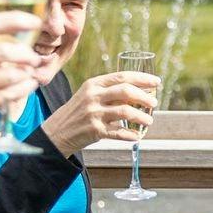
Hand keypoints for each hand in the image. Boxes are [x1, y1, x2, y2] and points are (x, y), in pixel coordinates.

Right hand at [0, 14, 42, 175]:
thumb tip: (6, 37)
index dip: (16, 20)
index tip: (35, 21)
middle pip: (3, 51)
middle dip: (26, 54)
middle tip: (35, 58)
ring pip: (9, 74)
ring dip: (26, 73)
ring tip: (31, 74)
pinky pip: (8, 94)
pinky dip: (23, 89)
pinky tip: (29, 86)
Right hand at [41, 71, 160, 155]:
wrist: (56, 132)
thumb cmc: (78, 112)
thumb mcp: (89, 95)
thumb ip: (109, 92)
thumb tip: (139, 92)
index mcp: (93, 84)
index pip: (122, 76)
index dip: (142, 78)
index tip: (156, 82)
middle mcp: (93, 97)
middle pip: (126, 91)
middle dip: (144, 97)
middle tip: (154, 103)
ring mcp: (94, 114)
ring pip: (125, 112)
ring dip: (142, 117)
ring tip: (149, 121)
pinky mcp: (95, 131)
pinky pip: (119, 132)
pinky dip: (131, 134)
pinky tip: (137, 136)